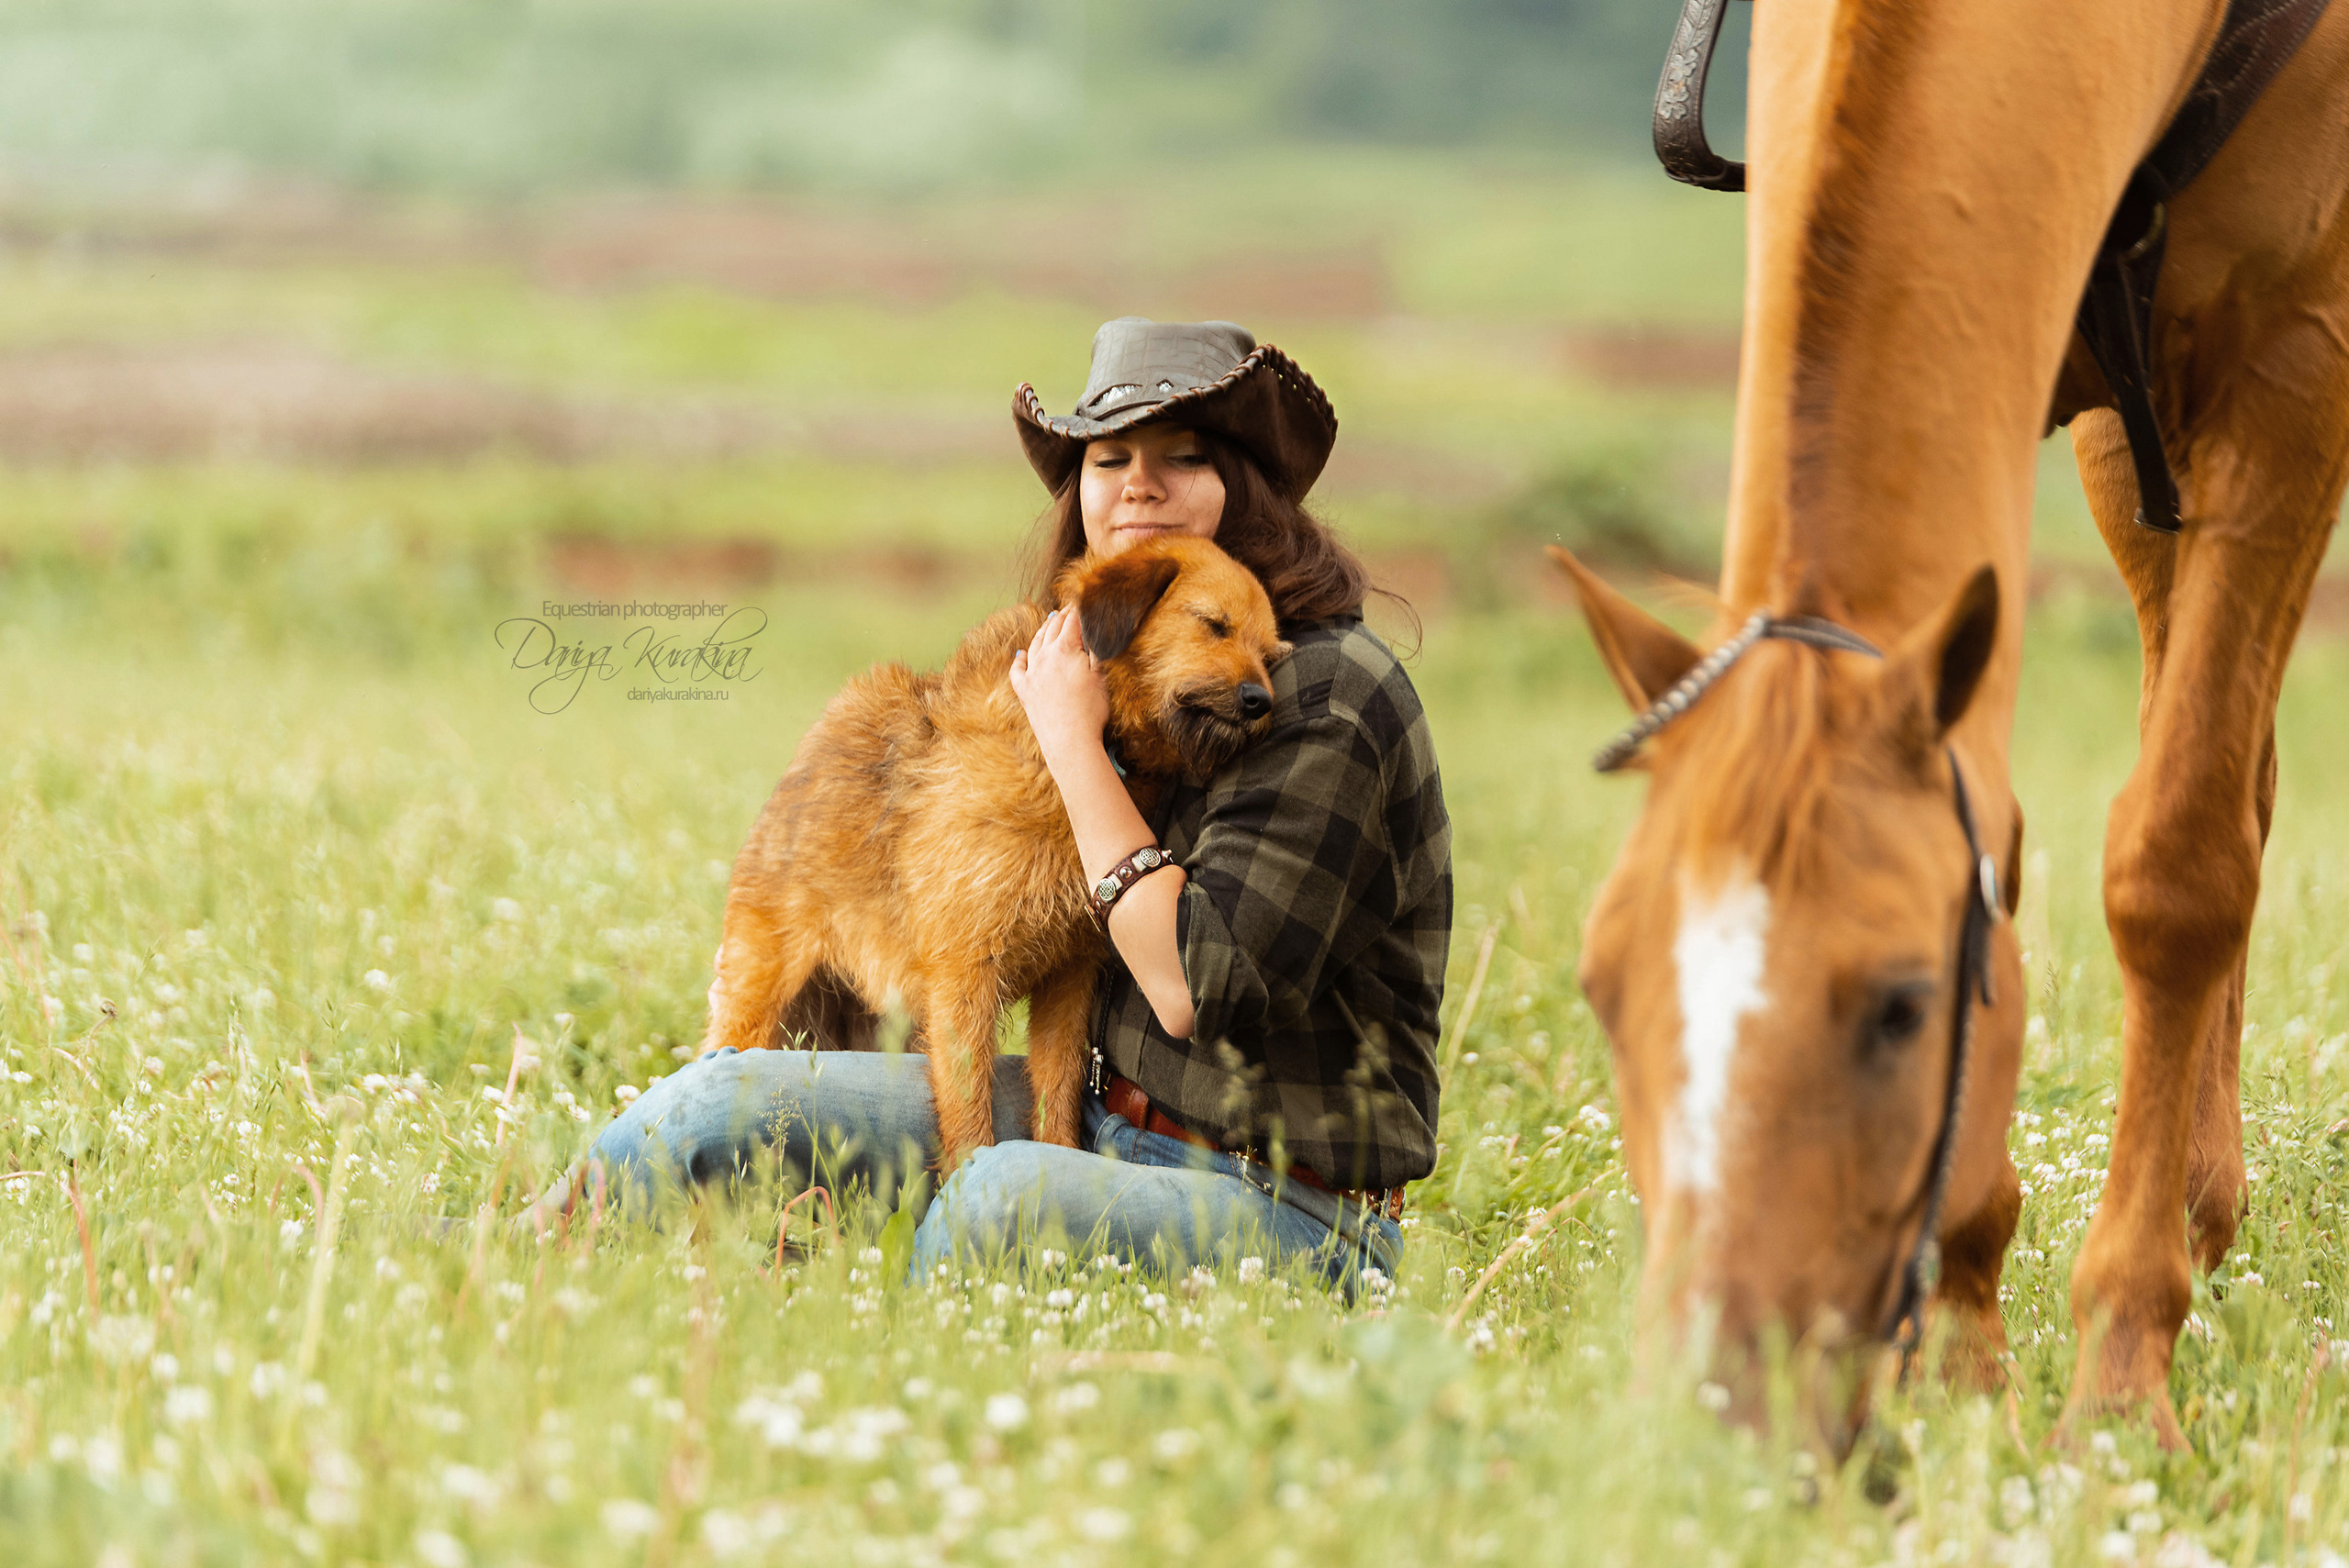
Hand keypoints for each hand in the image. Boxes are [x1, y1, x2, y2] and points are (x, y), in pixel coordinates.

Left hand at [1009, 607, 1108, 759]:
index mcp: (1065, 649)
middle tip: (1068, 610)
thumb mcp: (1101, 674)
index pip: (1072, 621)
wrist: (1070, 742)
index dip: (1078, 610)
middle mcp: (1044, 657)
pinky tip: (1020, 654)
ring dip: (1042, 632)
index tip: (1082, 604)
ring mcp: (1032, 674)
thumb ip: (1095, 649)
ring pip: (1034, 645)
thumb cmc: (1090, 710)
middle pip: (1052, 629)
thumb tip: (1092, 630)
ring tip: (1048, 623)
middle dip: (1061, 617)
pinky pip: (1017, 671)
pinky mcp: (1025, 692)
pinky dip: (1019, 660)